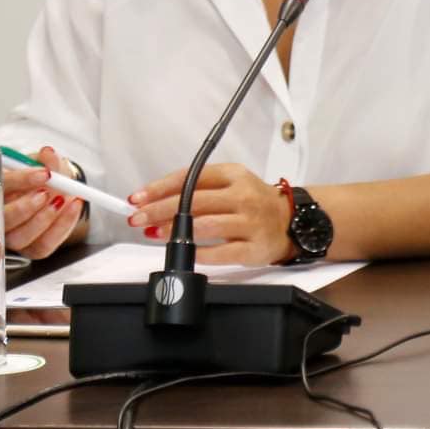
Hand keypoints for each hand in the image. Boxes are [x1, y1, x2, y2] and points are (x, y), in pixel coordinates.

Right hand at [0, 145, 84, 259]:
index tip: (44, 173)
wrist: (55, 193)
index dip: (19, 181)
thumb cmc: (42, 180)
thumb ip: (47, 161)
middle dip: (26, 207)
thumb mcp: (44, 166)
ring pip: (20, 237)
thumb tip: (48, 153)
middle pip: (2, 219)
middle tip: (47, 193)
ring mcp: (10, 237)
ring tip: (62, 201)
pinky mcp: (28, 250)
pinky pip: (42, 246)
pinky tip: (72, 208)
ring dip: (43, 219)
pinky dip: (60, 228)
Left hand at [127, 163, 294, 265]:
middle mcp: (244, 196)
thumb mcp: (231, 184)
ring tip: (153, 233)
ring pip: (206, 226)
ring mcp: (251, 222)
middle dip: (160, 210)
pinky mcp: (254, 247)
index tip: (138, 198)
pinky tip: (183, 252)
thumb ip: (198, 190)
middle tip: (137, 218)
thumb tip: (153, 202)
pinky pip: (220, 253)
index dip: (160, 188)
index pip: (192, 178)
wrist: (292, 221)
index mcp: (235, 175)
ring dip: (174, 231)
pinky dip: (198, 253)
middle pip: (195, 201)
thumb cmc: (253, 203)